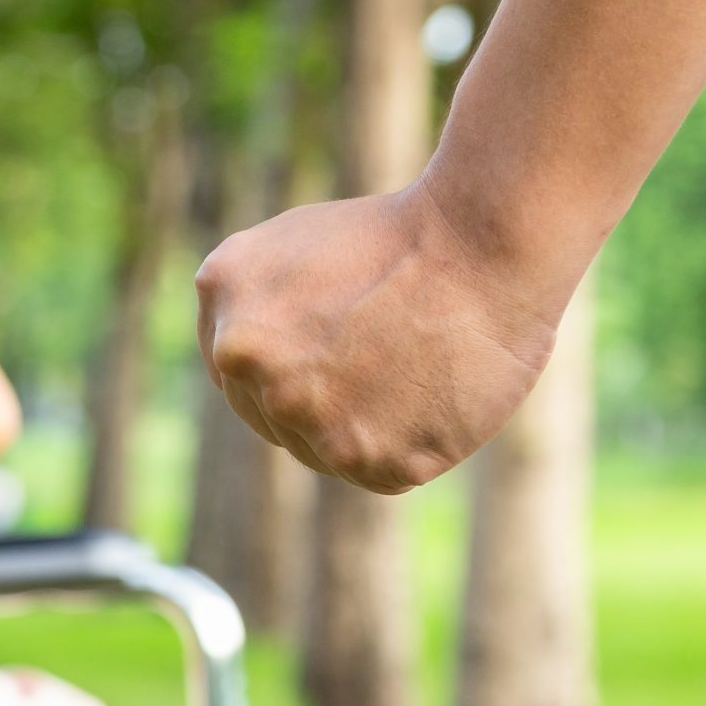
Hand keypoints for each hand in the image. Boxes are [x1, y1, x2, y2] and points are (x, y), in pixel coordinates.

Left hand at [195, 186, 565, 493]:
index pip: (240, 378)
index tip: (335, 350)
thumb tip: (247, 362)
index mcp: (225, 309)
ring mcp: (307, 419)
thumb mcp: (292, 244)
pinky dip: (414, 444)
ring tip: (416, 366)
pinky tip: (436, 393)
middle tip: (385, 356)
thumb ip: (256, 308)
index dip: (292, 365)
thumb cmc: (403, 234)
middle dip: (326, 397)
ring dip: (368, 425)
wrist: (480, 242)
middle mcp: (251, 367)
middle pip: (279, 420)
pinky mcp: (372, 461)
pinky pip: (383, 471)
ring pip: (327, 451)